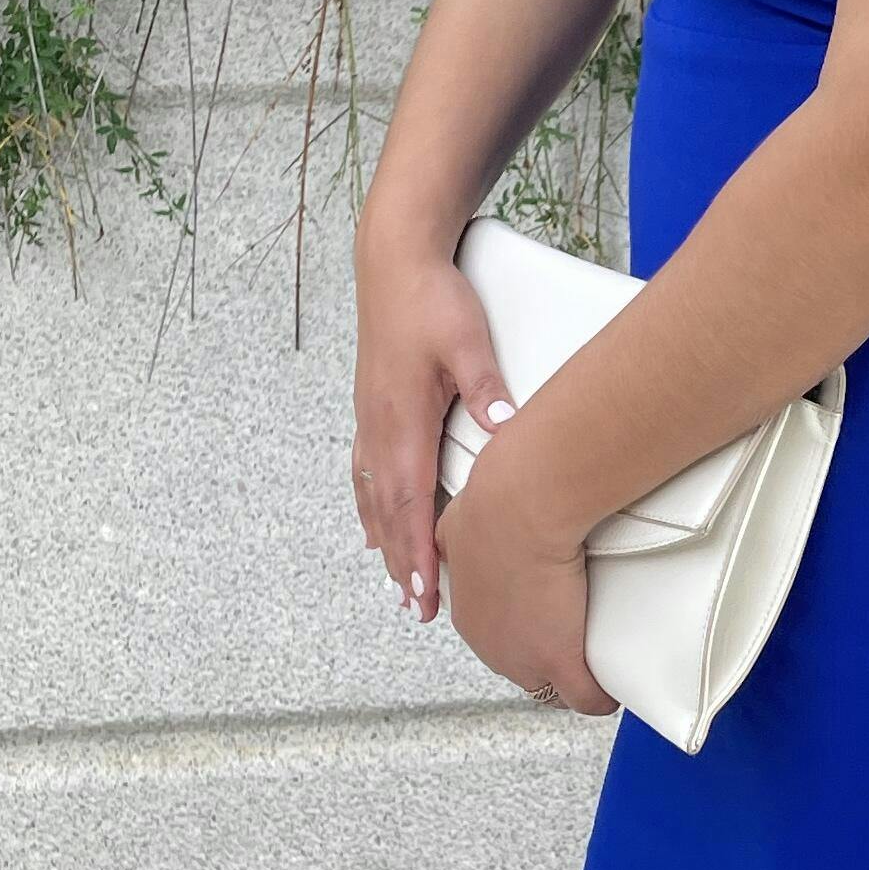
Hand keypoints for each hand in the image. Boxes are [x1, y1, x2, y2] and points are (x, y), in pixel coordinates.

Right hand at [350, 245, 510, 622]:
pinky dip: (371, 510)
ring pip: (373, 497)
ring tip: (397, 586)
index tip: (423, 590)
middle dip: (401, 563)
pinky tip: (374, 530)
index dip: (416, 550)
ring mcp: (371, 420)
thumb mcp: (466, 337)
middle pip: (388, 511)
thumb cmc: (432, 298)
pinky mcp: (372, 410)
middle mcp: (379, 427)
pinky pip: (366, 474)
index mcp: (402, 419)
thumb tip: (502, 428)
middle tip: (415, 609)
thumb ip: (484, 385)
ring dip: (386, 544)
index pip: (409, 501)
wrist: (393, 260)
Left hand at [437, 434, 616, 716]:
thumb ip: (454, 542)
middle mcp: (490, 644)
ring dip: (576, 679)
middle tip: (580, 642)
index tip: (549, 627)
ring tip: (600, 662)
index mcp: (468, 614)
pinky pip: (586, 699)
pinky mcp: (559, 662)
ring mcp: (523, 658)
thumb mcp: (458, 526)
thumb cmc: (494, 503)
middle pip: (524, 673)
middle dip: (551, 663)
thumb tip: (455, 537)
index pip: (498, 646)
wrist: (519, 506)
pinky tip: (617, 687)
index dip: (526, 640)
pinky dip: (601, 697)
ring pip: (553, 691)